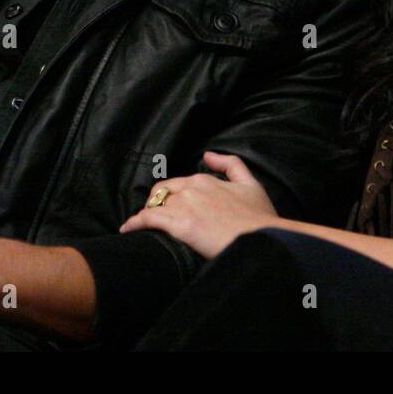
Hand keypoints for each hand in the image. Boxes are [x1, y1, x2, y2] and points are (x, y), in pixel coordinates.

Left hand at [119, 151, 280, 258]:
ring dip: (144, 215)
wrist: (263, 239)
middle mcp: (192, 188)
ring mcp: (185, 206)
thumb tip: (208, 154)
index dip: (169, 195)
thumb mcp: (250, 184)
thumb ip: (230, 165)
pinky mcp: (181, 224)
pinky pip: (149, 219)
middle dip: (154, 203)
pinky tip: (128, 229)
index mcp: (205, 179)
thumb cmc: (259, 218)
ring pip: (154, 206)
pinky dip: (135, 222)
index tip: (165, 205)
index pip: (177, 184)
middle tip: (150, 217)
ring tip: (136, 226)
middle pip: (162, 193)